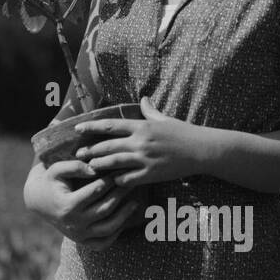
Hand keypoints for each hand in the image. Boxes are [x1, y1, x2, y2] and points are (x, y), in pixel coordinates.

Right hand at [23, 158, 143, 251]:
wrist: (37, 200)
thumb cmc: (50, 180)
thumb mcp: (56, 169)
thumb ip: (75, 166)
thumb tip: (95, 169)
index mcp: (68, 205)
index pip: (96, 191)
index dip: (110, 179)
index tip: (119, 169)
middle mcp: (74, 223)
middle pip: (105, 208)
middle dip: (120, 193)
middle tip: (131, 182)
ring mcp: (78, 235)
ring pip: (108, 228)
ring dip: (124, 215)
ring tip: (134, 202)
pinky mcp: (81, 242)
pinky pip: (103, 243)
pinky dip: (116, 234)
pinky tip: (124, 220)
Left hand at [72, 95, 207, 187]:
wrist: (202, 150)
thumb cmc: (184, 133)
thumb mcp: (164, 119)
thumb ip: (150, 111)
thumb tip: (143, 99)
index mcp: (141, 126)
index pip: (110, 126)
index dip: (91, 127)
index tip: (77, 129)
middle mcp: (140, 142)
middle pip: (108, 146)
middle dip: (90, 150)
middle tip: (78, 154)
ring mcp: (145, 159)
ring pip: (114, 162)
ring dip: (100, 165)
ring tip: (89, 167)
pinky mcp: (152, 174)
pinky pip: (129, 178)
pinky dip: (118, 180)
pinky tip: (112, 181)